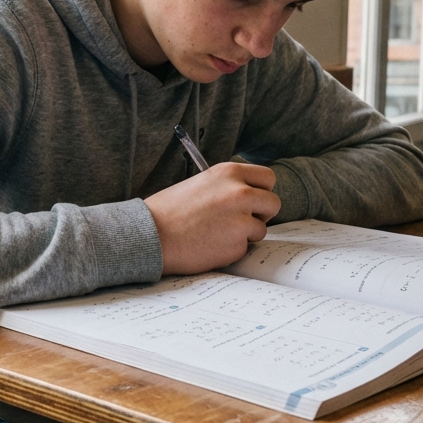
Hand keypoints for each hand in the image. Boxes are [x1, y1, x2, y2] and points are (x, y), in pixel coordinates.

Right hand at [144, 162, 279, 274]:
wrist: (150, 235)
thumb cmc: (169, 211)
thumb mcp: (201, 184)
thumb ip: (227, 187)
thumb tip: (249, 195)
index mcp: (229, 173)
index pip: (267, 177)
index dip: (262, 191)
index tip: (253, 200)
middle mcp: (239, 193)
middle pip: (273, 203)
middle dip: (261, 214)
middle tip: (242, 220)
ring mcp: (241, 219)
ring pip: (261, 229)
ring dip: (245, 234)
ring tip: (217, 234)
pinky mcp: (237, 244)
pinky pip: (245, 248)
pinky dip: (231, 249)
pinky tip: (210, 245)